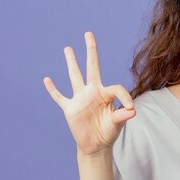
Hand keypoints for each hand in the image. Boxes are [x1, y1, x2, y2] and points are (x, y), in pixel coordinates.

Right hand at [43, 31, 135, 156]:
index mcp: (106, 94)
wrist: (95, 146)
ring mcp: (80, 99)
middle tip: (88, 34)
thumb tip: (132, 110)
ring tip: (68, 48)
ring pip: (74, 76)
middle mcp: (92, 92)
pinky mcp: (70, 108)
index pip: (115, 87)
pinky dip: (53, 89)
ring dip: (71, 62)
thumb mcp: (118, 123)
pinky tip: (47, 79)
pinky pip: (60, 97)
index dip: (124, 97)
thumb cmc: (108, 132)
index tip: (130, 108)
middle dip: (91, 51)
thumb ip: (123, 115)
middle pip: (91, 67)